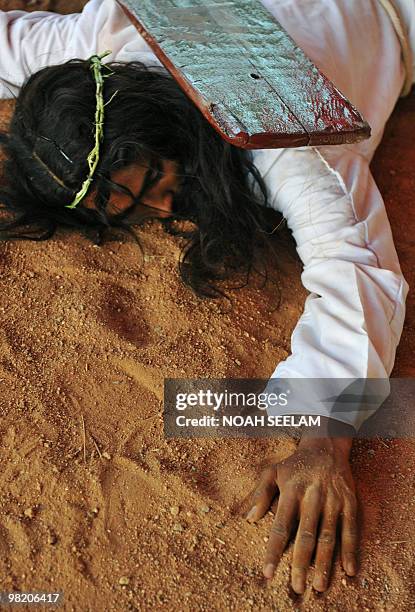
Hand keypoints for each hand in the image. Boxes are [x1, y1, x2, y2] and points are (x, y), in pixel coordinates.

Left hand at [246, 428, 357, 592]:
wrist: (326, 445)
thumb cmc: (295, 463)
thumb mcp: (272, 471)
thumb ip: (260, 494)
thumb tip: (250, 519)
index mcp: (291, 490)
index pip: (281, 526)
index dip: (274, 550)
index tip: (267, 572)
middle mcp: (312, 496)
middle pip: (306, 535)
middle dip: (301, 564)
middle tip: (298, 587)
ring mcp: (333, 499)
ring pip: (328, 536)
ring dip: (324, 563)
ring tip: (319, 586)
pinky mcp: (349, 501)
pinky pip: (350, 528)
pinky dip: (350, 550)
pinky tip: (348, 570)